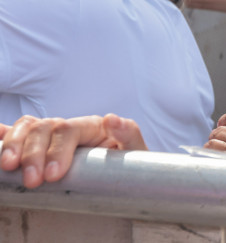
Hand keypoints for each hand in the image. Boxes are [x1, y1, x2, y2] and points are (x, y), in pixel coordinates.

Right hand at [0, 114, 146, 188]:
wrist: (129, 177)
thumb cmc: (130, 165)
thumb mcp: (136, 151)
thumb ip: (129, 135)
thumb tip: (113, 119)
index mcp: (93, 126)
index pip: (68, 130)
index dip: (57, 150)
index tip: (52, 175)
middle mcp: (70, 127)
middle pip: (44, 128)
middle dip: (33, 153)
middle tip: (32, 180)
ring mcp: (53, 136)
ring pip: (28, 128)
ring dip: (14, 145)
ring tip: (9, 168)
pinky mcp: (41, 147)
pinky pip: (19, 134)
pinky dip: (4, 135)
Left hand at [205, 93, 225, 159]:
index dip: (224, 120)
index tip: (223, 126)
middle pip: (220, 129)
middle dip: (217, 134)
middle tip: (219, 141)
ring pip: (214, 141)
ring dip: (213, 144)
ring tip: (216, 150)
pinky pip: (215, 154)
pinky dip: (212, 155)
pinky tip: (216, 159)